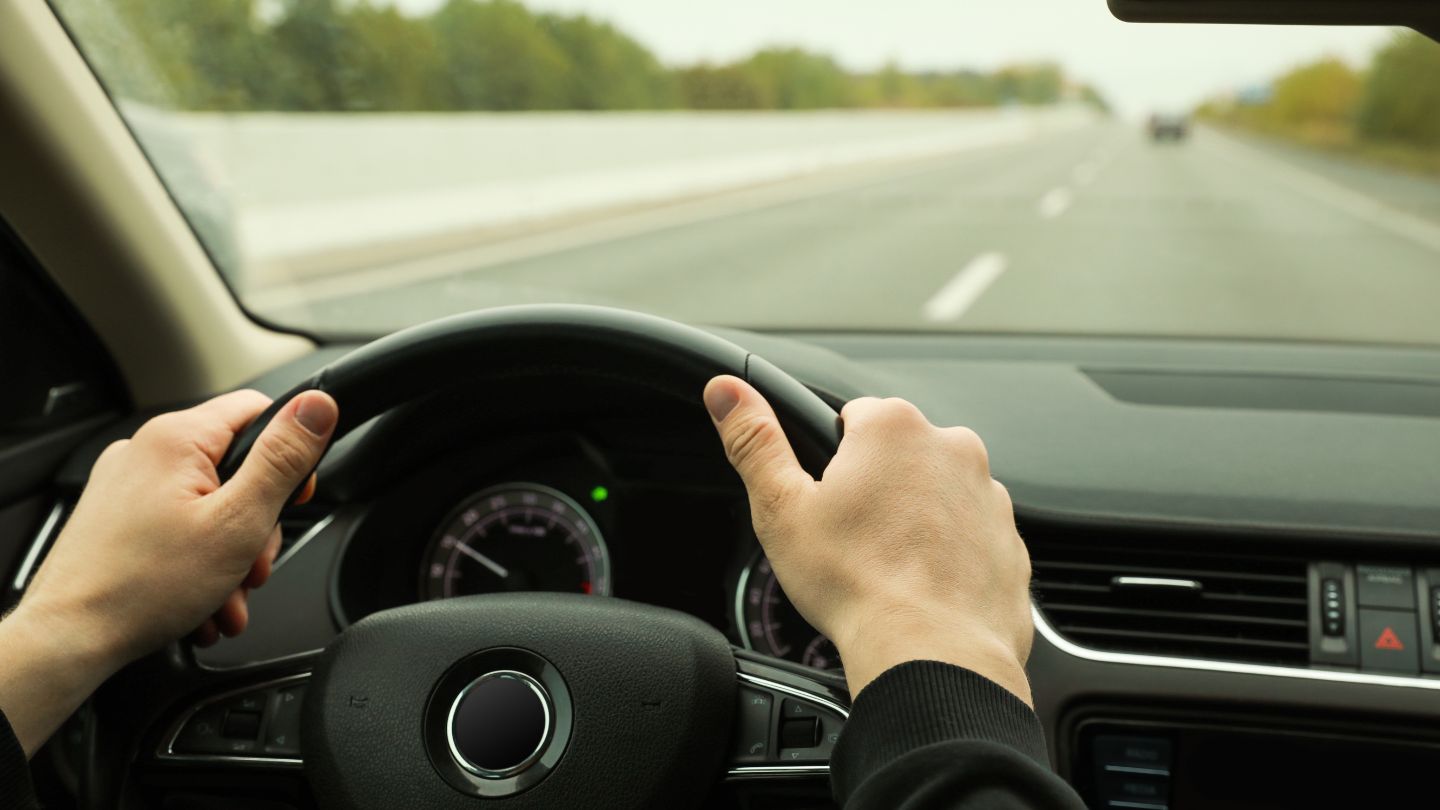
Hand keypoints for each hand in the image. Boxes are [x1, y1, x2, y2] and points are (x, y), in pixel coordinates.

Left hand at [0, 389, 337, 755]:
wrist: (69, 638)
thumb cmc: (140, 587)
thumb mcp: (239, 522)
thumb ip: (283, 460)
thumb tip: (318, 407)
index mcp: (177, 438)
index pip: (260, 411)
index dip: (291, 453)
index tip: (294, 498)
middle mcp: (147, 451)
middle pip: (237, 469)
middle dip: (257, 527)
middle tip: (250, 565)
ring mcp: (128, 485)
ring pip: (211, 505)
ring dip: (231, 555)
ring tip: (223, 595)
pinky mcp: (118, 516)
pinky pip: (180, 526)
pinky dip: (199, 562)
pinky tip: (200, 598)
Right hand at [704, 376, 1032, 703]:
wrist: (934, 655)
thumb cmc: (858, 585)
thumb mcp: (781, 509)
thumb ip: (754, 440)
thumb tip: (726, 391)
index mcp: (893, 427)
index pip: (852, 417)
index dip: (830, 461)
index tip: (826, 500)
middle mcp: (951, 447)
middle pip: (897, 454)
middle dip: (875, 487)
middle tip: (851, 539)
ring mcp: (987, 494)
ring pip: (935, 493)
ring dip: (913, 518)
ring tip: (886, 568)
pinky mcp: (1008, 538)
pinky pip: (969, 534)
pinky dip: (947, 553)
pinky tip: (920, 586)